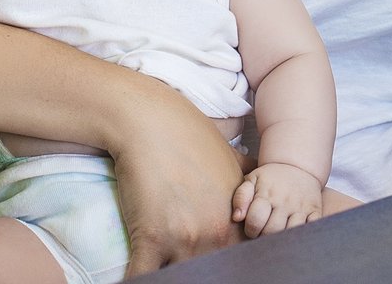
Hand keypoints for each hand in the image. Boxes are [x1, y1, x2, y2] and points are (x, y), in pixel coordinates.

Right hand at [115, 102, 247, 274]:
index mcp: (237, 220)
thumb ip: (249, 184)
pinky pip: (143, 276)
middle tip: (185, 265)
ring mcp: (186, 239)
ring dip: (172, 276)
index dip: (228, 263)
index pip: (242, 258)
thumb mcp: (232, 159)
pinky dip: (136, 281)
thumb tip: (259, 191)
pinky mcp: (151, 240)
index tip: (215, 262)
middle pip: (215, 271)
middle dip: (202, 272)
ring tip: (163, 271)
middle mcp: (217, 233)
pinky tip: (131, 280)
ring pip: (182, 277)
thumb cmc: (191, 138)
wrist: (151, 123)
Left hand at [230, 162, 324, 236]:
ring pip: (291, 232)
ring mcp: (301, 206)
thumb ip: (240, 197)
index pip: (255, 221)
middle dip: (264, 237)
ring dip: (282, 238)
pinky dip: (303, 235)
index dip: (250, 230)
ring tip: (277, 234)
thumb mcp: (252, 179)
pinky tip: (293, 233)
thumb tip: (237, 217)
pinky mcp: (315, 210)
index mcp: (267, 194)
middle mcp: (285, 201)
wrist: (298, 166)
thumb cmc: (270, 178)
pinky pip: (311, 228)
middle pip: (272, 230)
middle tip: (263, 233)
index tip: (252, 229)